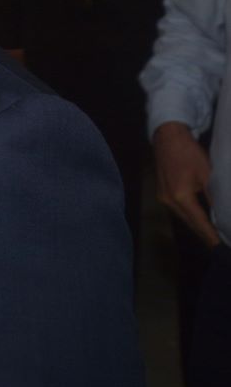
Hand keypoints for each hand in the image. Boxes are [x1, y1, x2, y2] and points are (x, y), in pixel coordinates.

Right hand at [153, 122, 220, 247]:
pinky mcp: (162, 193)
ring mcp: (164, 198)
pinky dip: (191, 217)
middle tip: (221, 246)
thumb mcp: (207, 175)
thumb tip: (224, 215)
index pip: (200, 223)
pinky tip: (201, 220)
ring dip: (198, 227)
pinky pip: (179, 211)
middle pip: (191, 224)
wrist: (168, 137)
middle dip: (206, 236)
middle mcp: (169, 202)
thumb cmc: (189, 153)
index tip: (222, 248)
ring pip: (185, 218)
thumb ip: (214, 197)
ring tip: (214, 236)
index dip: (212, 237)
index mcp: (181, 197)